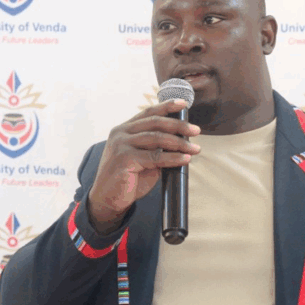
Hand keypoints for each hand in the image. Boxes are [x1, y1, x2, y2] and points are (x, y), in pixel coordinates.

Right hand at [87, 99, 200, 233]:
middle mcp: (121, 133)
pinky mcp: (125, 160)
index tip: (183, 104)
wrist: (108, 200)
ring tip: (195, 148)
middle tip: (196, 130)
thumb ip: (155, 147)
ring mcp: (121, 145)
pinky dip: (173, 157)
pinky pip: (155, 157)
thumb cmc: (127, 179)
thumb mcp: (143, 158)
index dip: (166, 106)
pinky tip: (185, 159)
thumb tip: (180, 141)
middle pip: (155, 123)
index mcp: (124, 129)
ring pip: (157, 138)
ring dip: (179, 143)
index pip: (148, 113)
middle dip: (178, 125)